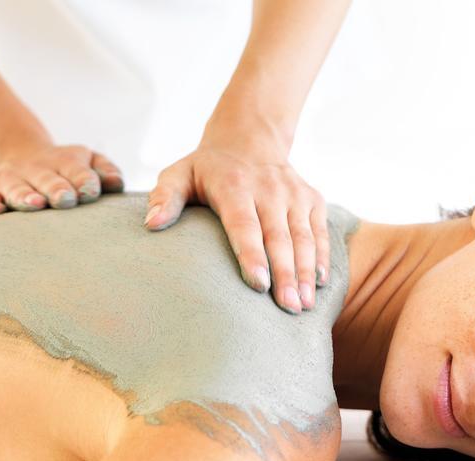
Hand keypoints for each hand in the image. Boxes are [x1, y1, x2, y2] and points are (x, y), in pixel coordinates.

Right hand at [0, 140, 123, 217]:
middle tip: (65, 200)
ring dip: (24, 196)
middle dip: (56, 189)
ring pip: (16, 188)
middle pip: (47, 180)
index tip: (89, 191)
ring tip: (34, 205)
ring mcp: (10, 180)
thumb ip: (105, 171)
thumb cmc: (65, 170)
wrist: (17, 155)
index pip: (76, 171)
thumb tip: (118, 183)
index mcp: (65, 163)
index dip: (83, 180)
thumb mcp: (87, 162)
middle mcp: (36, 170)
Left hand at [144, 140, 329, 315]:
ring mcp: (294, 193)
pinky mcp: (312, 198)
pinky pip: (320, 232)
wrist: (250, 138)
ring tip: (305, 305)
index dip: (252, 255)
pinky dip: (323, 257)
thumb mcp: (179, 174)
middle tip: (288, 308)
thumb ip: (164, 197)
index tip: (259, 285)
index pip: (245, 225)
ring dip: (306, 273)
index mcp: (233, 185)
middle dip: (286, 275)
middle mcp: (269, 188)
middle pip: (279, 237)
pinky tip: (321, 284)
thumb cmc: (208, 169)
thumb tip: (152, 224)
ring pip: (304, 238)